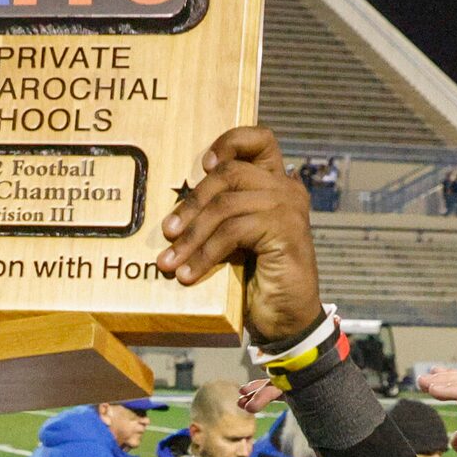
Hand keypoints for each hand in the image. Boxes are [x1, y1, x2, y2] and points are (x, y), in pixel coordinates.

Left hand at [157, 126, 322, 349]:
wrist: (286, 317)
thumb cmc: (258, 278)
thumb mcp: (236, 239)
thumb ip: (221, 214)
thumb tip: (175, 214)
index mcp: (275, 184)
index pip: (260, 140)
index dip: (230, 142)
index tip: (203, 165)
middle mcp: (286, 189)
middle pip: (230, 173)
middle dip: (192, 203)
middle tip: (168, 231)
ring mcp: (288, 208)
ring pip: (226, 205)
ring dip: (192, 236)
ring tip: (170, 262)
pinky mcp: (285, 231)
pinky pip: (234, 231)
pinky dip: (206, 253)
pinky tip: (190, 274)